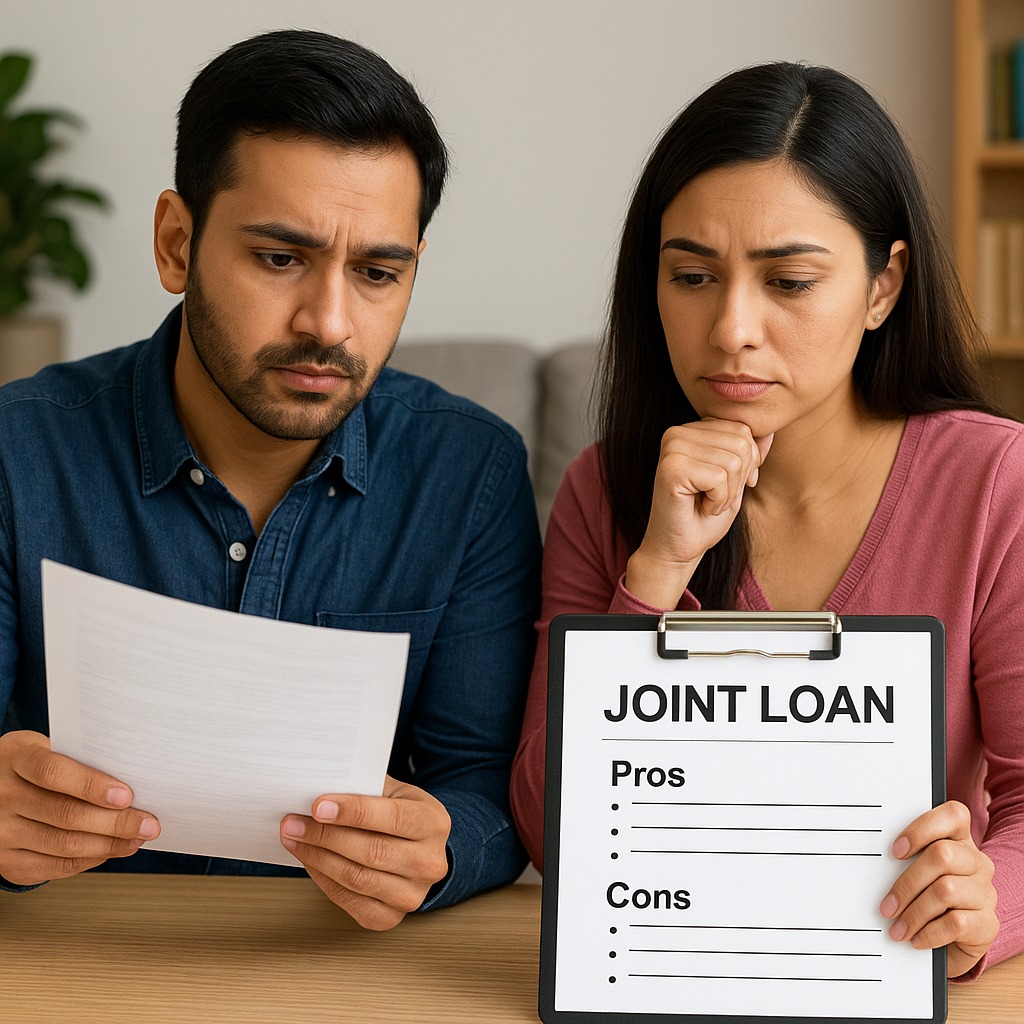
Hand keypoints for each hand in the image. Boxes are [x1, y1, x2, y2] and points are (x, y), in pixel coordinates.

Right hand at [0, 730, 159, 885]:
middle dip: (116, 822)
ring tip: (137, 838)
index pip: (53, 773)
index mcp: (14, 758)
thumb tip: (134, 778)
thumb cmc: (32, 764)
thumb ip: (80, 760)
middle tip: (149, 824)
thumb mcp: (47, 747)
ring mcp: (0, 833)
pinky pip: (55, 867)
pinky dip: (90, 859)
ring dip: (109, 844)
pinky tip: (111, 850)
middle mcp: (2, 796)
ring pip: (64, 845)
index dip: (92, 786)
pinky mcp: (6, 861)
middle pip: (65, 815)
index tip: (127, 795)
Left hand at [280, 774, 450, 929]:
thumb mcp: (391, 791)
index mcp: (434, 823)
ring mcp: (413, 895)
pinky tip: (309, 860)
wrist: (416, 848)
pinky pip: (349, 901)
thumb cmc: (398, 812)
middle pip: (372, 852)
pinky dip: (323, 879)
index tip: (318, 806)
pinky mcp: (390, 917)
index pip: (393, 818)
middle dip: (325, 836)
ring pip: (357, 878)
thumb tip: (318, 791)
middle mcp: (430, 862)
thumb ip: (362, 789)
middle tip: (293, 822)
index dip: (354, 812)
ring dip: (317, 857)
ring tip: (293, 838)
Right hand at [625, 418, 772, 607]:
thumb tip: (770, 432)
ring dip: (728, 493)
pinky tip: (700, 508)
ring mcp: (672, 448)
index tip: (724, 486)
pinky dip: (718, 500)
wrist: (678, 549)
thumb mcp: (736, 480)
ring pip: (733, 462)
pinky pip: (719, 478)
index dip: (746, 464)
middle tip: (714, 497)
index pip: (742, 429)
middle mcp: (677, 433)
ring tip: (707, 503)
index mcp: (691, 430)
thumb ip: (749, 453)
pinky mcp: (671, 468)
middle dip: (738, 479)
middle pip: (741, 443)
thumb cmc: (705, 516)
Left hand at [879, 800, 997, 977]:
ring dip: (914, 913)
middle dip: (907, 882)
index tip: (895, 851)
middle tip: (886, 906)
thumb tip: (870, 861)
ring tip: (897, 929)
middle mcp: (977, 862)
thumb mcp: (915, 874)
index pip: (954, 815)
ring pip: (946, 890)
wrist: (952, 943)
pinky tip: (916, 940)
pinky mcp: (988, 923)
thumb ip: (903, 860)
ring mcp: (985, 893)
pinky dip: (930, 932)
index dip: (923, 828)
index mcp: (959, 840)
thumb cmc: (926, 898)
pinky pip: (956, 923)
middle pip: (942, 855)